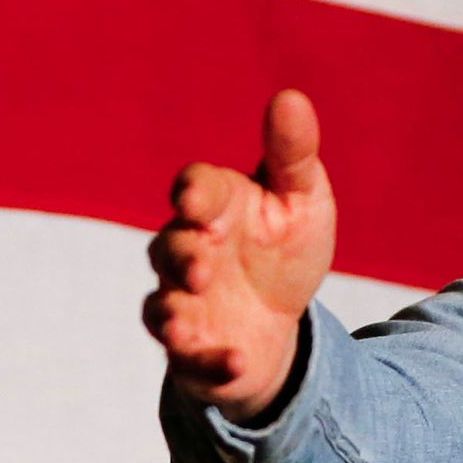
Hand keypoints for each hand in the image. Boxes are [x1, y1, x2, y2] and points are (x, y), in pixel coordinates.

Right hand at [145, 87, 335, 418]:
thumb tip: (290, 97)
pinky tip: (235, 363)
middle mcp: (187, 253)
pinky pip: (191, 363)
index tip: (194, 200)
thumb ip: (292, 154)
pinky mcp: (192, 354)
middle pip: (166, 250)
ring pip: (161, 308)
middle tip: (201, 267)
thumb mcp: (300, 198)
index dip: (192, 194)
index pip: (194, 189)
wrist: (279, 319)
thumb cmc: (282, 245)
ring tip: (184, 324)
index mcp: (214, 206)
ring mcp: (184, 305)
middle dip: (180, 257)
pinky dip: (209, 365)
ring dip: (172, 316)